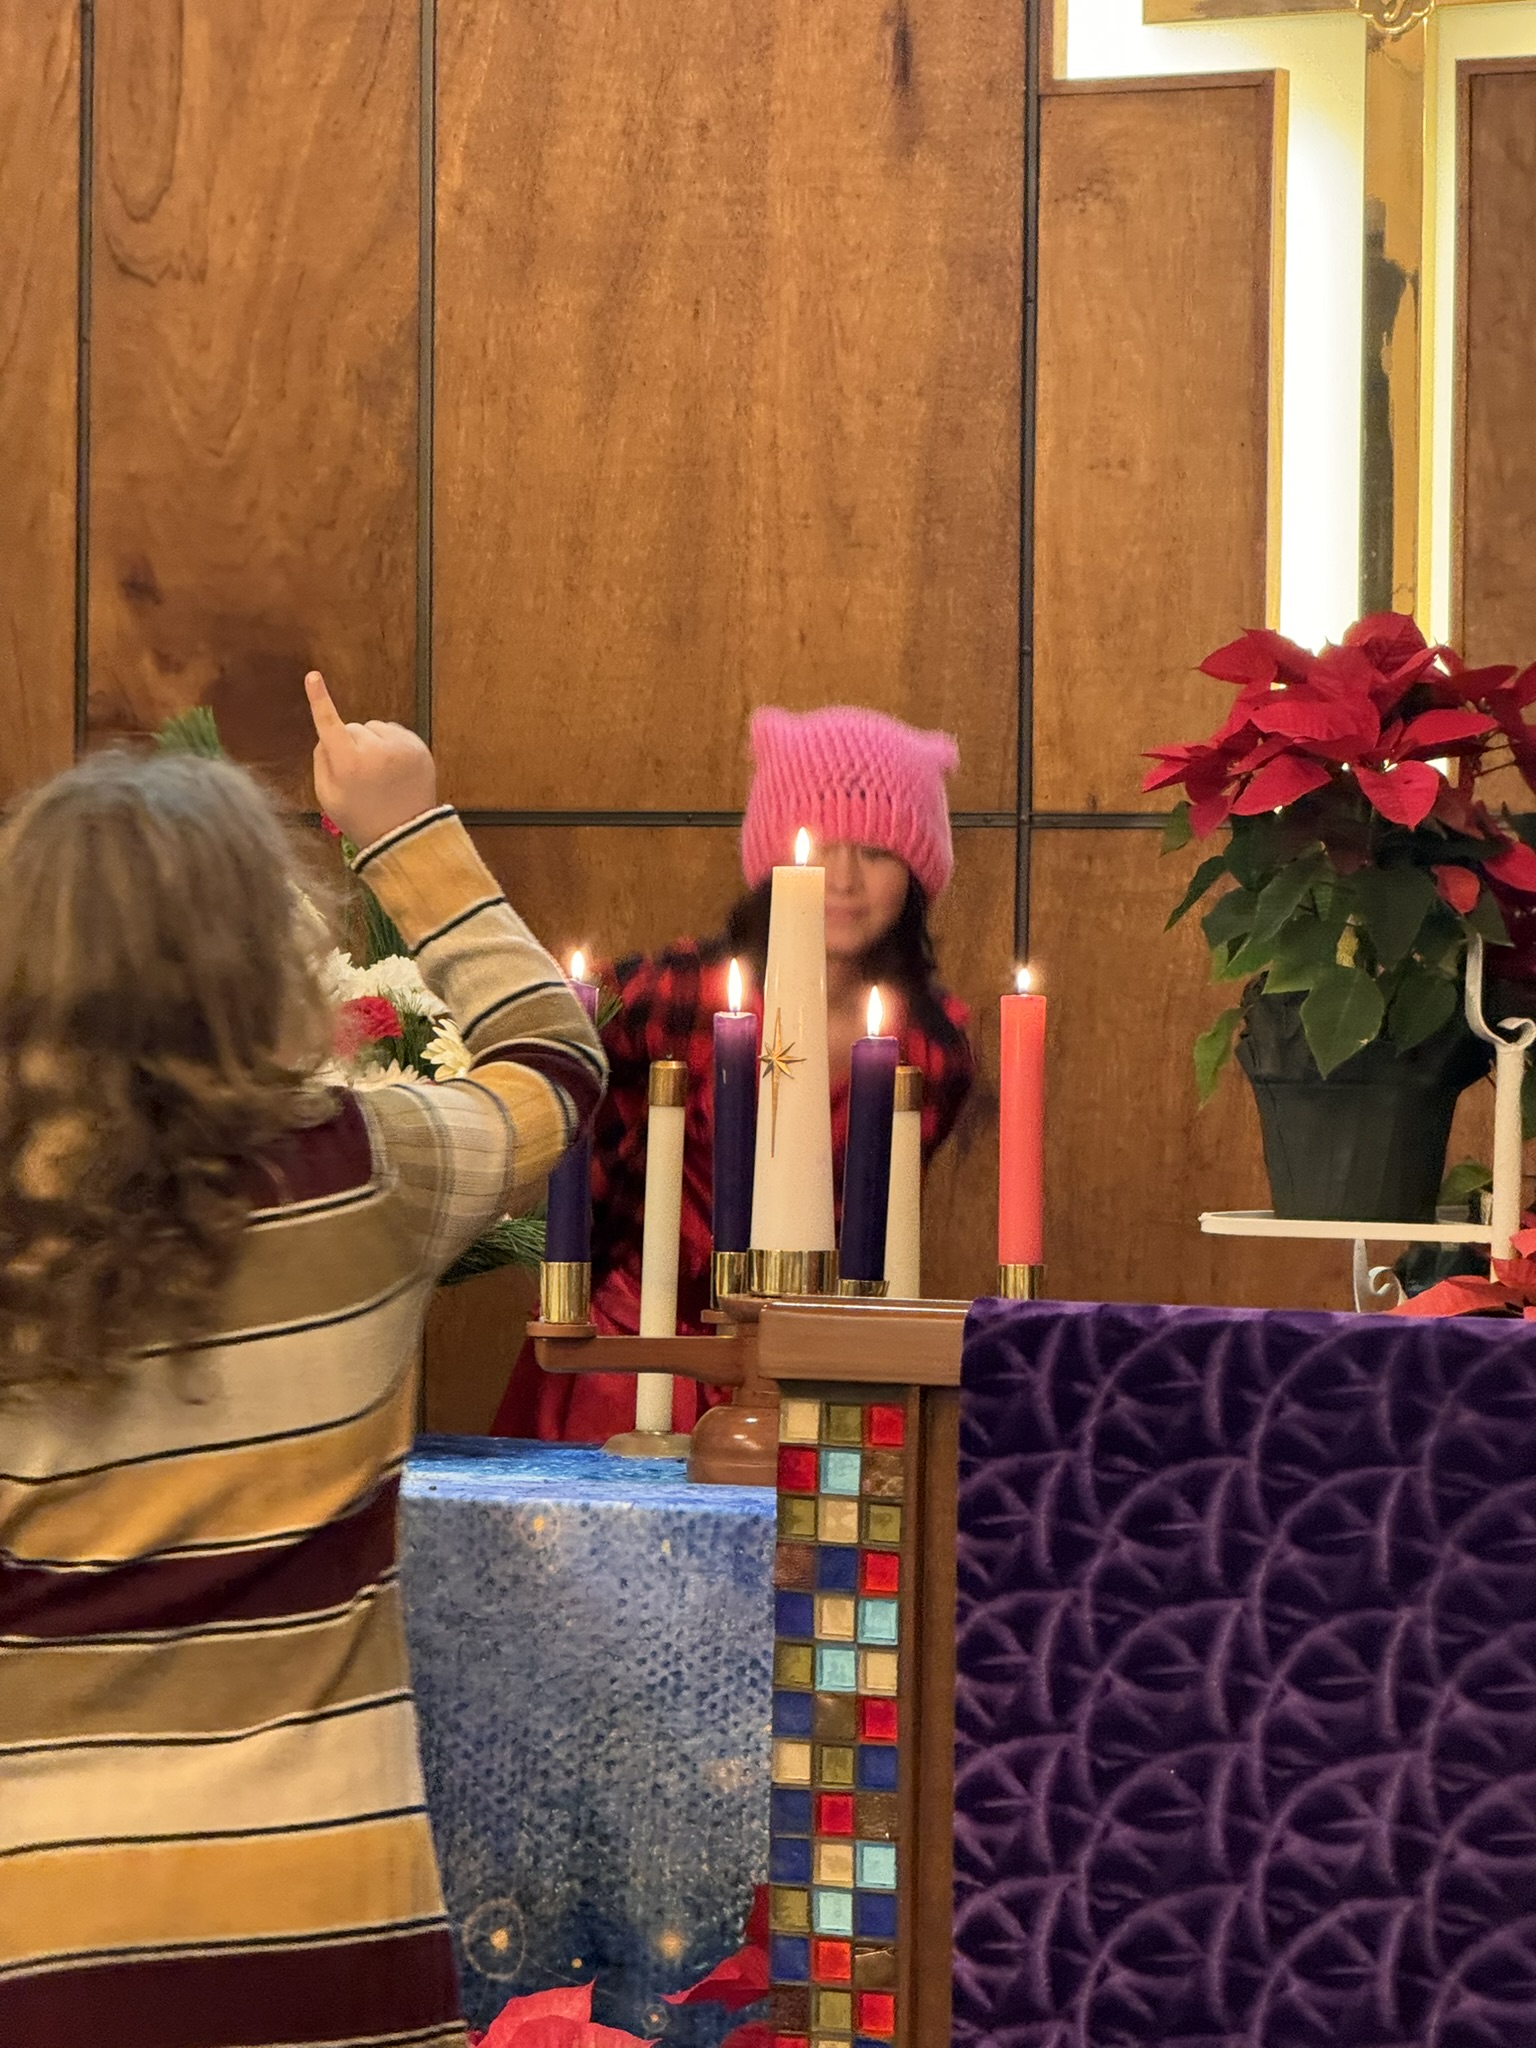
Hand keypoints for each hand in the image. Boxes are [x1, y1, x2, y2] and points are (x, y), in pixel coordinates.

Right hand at [305, 671, 437, 849]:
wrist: (405, 835)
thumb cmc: (359, 817)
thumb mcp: (327, 795)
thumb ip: (321, 760)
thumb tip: (326, 735)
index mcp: (348, 763)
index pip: (329, 724)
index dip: (319, 699)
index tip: (313, 676)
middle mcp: (375, 750)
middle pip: (352, 728)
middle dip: (350, 744)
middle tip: (359, 775)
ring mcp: (400, 747)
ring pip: (374, 729)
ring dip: (372, 743)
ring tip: (378, 774)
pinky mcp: (418, 747)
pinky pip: (394, 733)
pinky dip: (390, 745)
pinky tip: (392, 769)